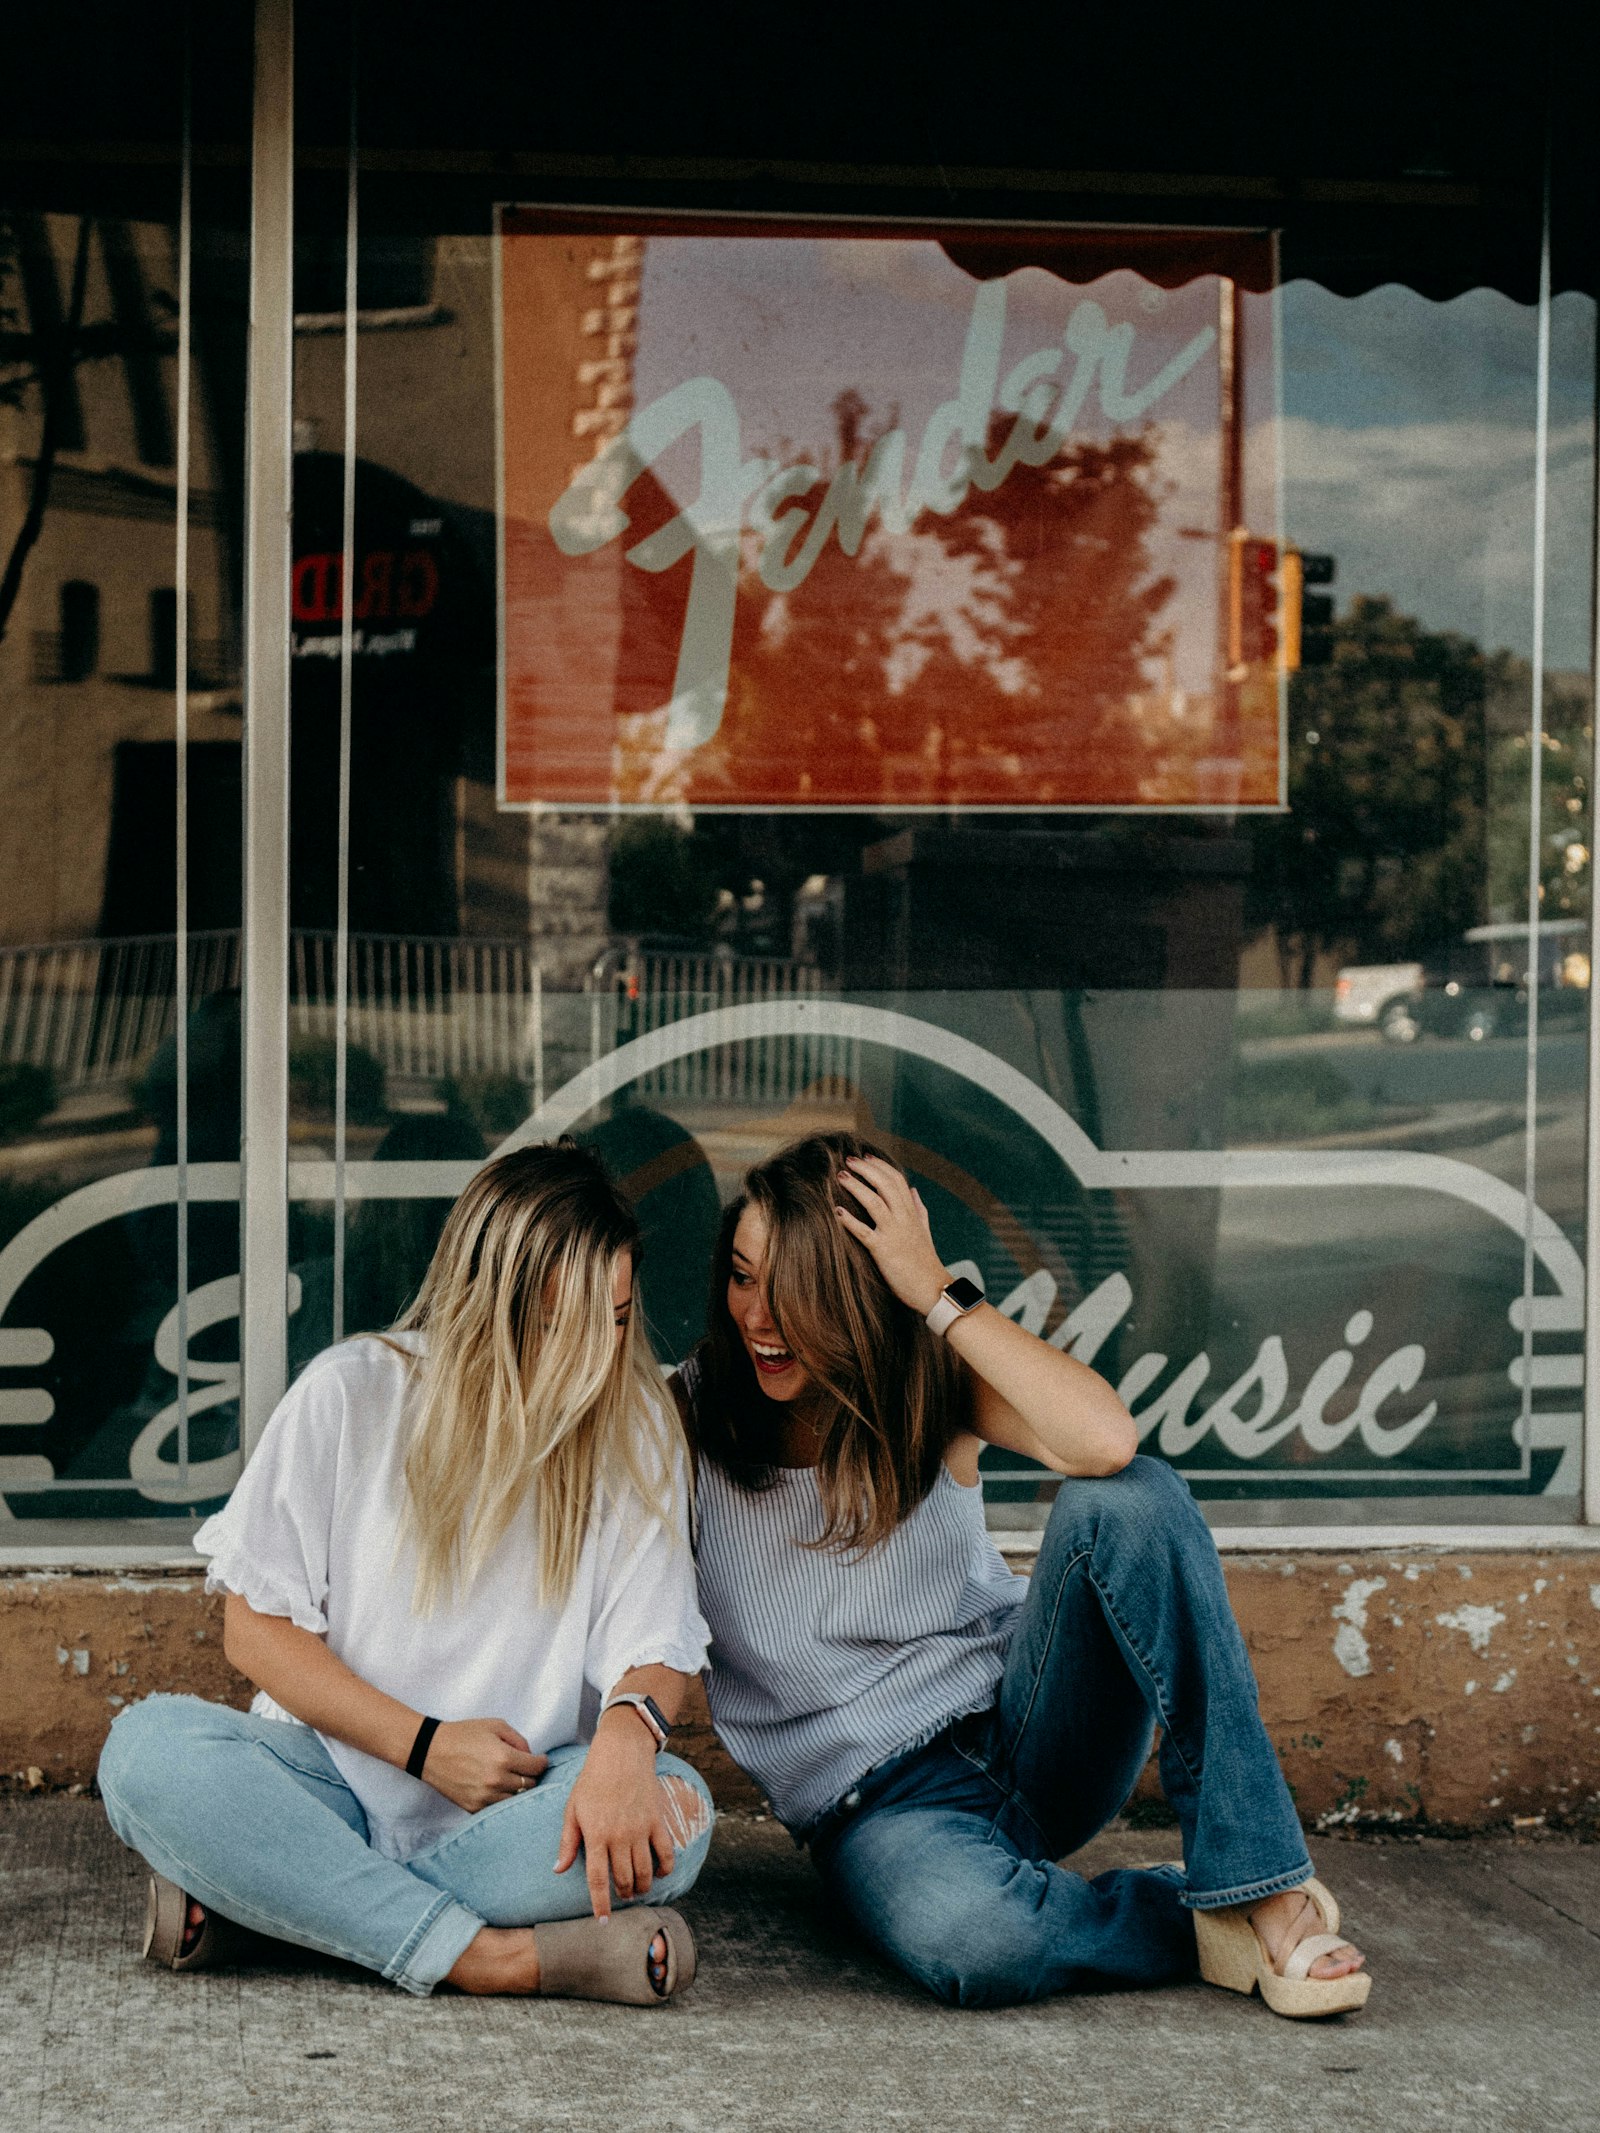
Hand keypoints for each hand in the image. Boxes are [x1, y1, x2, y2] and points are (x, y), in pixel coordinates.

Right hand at [419, 1718, 548, 1811]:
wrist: (431, 1751)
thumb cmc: (464, 1734)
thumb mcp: (495, 1725)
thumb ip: (519, 1740)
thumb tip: (530, 1756)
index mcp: (504, 1758)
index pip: (536, 1768)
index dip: (542, 1762)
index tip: (541, 1760)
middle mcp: (497, 1780)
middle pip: (529, 1785)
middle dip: (530, 1775)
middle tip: (525, 1769)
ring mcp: (485, 1797)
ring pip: (516, 1800)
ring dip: (518, 1790)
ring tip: (512, 1779)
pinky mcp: (474, 1807)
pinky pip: (498, 1807)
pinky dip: (502, 1799)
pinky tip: (498, 1789)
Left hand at [554, 1708, 674, 1920]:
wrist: (621, 1752)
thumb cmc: (592, 1780)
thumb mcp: (572, 1809)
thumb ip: (568, 1842)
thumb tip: (558, 1871)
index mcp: (595, 1835)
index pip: (597, 1880)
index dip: (600, 1904)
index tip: (602, 1922)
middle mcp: (619, 1836)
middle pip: (624, 1879)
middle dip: (622, 1895)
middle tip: (621, 1897)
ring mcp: (641, 1829)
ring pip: (645, 1871)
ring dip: (642, 1886)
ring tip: (637, 1888)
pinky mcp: (657, 1820)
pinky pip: (666, 1852)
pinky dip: (666, 1868)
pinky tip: (660, 1873)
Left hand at [834, 1155, 949, 1316]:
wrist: (932, 1289)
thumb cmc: (926, 1262)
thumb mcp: (925, 1231)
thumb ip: (919, 1209)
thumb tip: (914, 1190)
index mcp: (912, 1213)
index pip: (897, 1180)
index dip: (881, 1166)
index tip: (867, 1156)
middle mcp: (904, 1219)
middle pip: (885, 1184)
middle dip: (866, 1169)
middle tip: (849, 1159)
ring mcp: (894, 1233)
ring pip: (874, 1202)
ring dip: (856, 1187)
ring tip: (841, 1176)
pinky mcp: (883, 1250)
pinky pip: (864, 1232)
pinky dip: (850, 1221)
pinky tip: (837, 1211)